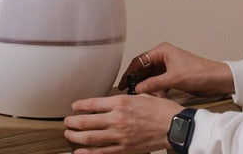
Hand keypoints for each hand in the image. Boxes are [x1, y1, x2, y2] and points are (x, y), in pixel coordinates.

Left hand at [64, 94, 182, 153]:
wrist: (175, 126)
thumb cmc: (162, 111)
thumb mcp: (142, 96)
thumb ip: (126, 98)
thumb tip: (114, 101)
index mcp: (121, 102)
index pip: (91, 103)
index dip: (79, 105)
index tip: (74, 106)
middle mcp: (117, 118)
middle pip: (85, 121)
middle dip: (72, 121)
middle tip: (67, 121)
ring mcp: (119, 135)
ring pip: (88, 137)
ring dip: (75, 136)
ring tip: (69, 134)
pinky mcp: (124, 148)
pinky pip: (100, 152)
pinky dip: (87, 153)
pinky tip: (79, 152)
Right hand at [118, 42, 233, 97]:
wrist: (217, 79)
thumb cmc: (200, 72)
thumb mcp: (173, 79)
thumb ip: (153, 84)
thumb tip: (137, 89)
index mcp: (162, 51)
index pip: (139, 60)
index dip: (129, 72)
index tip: (123, 83)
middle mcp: (164, 57)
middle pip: (143, 69)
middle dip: (139, 82)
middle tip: (132, 92)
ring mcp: (168, 67)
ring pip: (150, 78)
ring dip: (149, 88)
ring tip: (148, 96)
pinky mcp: (173, 76)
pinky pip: (158, 83)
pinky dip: (156, 90)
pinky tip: (158, 97)